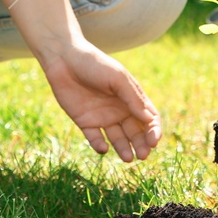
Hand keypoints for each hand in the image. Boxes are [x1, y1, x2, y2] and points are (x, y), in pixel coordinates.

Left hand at [39, 41, 161, 161]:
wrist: (64, 59)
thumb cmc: (95, 64)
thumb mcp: (117, 78)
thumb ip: (133, 99)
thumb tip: (149, 120)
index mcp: (132, 98)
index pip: (149, 119)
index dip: (154, 130)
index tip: (154, 141)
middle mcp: (120, 110)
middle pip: (136, 132)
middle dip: (142, 144)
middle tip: (143, 155)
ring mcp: (103, 117)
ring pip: (118, 139)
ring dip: (124, 149)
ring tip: (128, 158)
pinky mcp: (86, 122)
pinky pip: (96, 138)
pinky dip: (100, 145)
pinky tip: (103, 148)